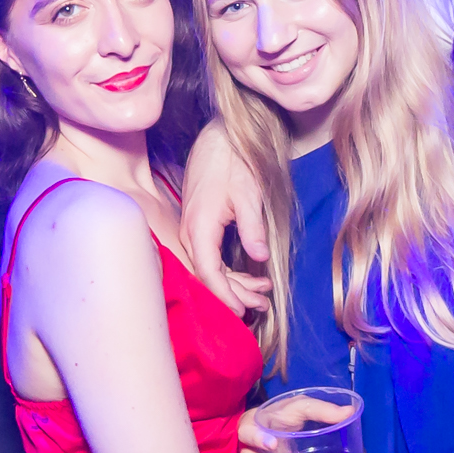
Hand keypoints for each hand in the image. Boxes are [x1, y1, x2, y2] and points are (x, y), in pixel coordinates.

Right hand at [177, 121, 273, 314]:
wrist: (219, 140)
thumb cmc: (234, 163)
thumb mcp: (248, 195)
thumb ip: (253, 228)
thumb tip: (260, 257)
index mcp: (200, 227)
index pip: (208, 272)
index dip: (225, 295)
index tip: (242, 312)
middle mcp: (191, 233)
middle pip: (208, 276)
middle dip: (234, 295)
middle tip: (262, 306)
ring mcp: (192, 231)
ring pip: (209, 269)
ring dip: (235, 284)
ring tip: (262, 295)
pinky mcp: (198, 228)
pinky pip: (210, 258)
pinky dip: (229, 270)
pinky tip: (251, 274)